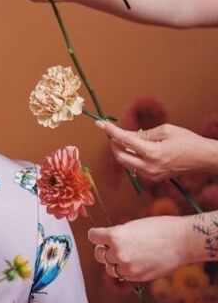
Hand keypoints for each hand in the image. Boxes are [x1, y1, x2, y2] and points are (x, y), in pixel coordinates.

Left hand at [89, 216, 192, 281]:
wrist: (183, 241)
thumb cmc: (161, 228)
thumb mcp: (134, 226)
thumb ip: (118, 236)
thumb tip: (108, 243)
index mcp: (115, 236)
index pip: (93, 237)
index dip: (96, 235)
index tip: (99, 236)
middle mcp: (118, 253)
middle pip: (100, 254)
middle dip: (105, 250)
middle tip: (114, 246)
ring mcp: (127, 267)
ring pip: (110, 268)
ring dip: (115, 262)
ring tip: (128, 255)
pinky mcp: (137, 277)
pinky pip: (124, 275)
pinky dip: (127, 270)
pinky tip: (138, 262)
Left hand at [96, 120, 217, 180]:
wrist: (202, 158)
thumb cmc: (187, 141)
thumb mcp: (165, 130)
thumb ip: (143, 133)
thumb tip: (126, 135)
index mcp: (152, 153)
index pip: (125, 140)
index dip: (111, 131)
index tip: (100, 124)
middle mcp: (149, 167)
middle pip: (120, 156)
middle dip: (114, 144)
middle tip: (114, 133)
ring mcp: (150, 175)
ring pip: (126, 163)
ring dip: (122, 151)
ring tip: (127, 139)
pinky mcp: (153, 178)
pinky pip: (135, 167)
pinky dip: (132, 157)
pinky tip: (138, 149)